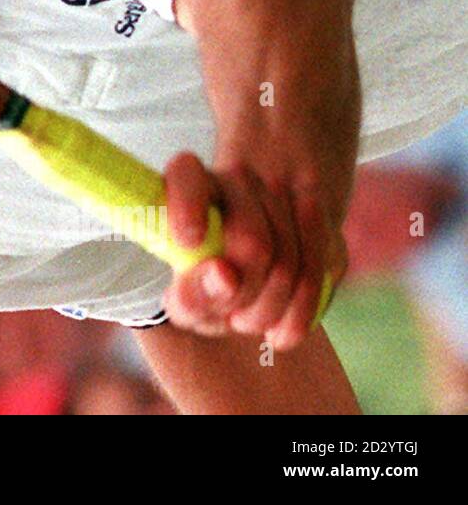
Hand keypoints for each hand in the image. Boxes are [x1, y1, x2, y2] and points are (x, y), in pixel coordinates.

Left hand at [161, 152, 346, 349]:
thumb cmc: (204, 262)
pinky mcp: (323, 213)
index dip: (187, 206)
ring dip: (267, 311)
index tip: (188, 241)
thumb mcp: (183, 280)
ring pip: (290, 264)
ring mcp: (284, 189)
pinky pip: (320, 272)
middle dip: (239, 297)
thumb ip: (191, 293)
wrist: (259, 213)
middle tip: (228, 317)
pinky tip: (279, 332)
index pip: (187, 175)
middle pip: (251, 243)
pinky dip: (298, 315)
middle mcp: (238, 176)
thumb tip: (226, 281)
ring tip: (245, 322)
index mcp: (190, 179)